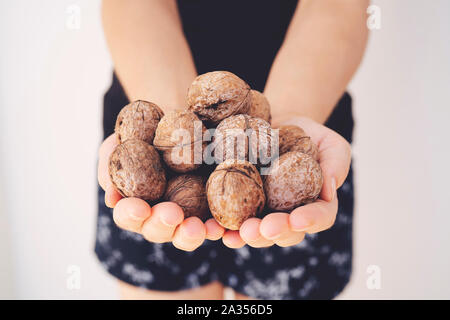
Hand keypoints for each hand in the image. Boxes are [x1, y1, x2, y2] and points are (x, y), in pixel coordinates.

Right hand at [98, 134, 224, 250]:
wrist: (181, 117)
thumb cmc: (144, 131)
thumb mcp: (120, 141)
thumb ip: (111, 165)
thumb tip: (112, 197)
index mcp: (136, 203)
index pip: (129, 215)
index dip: (132, 214)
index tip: (139, 208)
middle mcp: (161, 214)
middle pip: (159, 230)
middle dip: (163, 225)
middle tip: (172, 214)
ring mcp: (189, 213)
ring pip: (187, 233)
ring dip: (191, 234)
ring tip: (197, 227)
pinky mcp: (213, 207)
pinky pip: (217, 222)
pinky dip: (219, 226)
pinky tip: (222, 224)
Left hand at [228, 116, 351, 248]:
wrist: (272, 123)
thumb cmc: (305, 132)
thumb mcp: (328, 140)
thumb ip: (336, 161)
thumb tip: (330, 188)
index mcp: (314, 202)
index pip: (319, 217)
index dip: (310, 220)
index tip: (298, 219)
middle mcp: (287, 213)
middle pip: (285, 232)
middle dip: (274, 233)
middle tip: (264, 228)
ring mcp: (261, 211)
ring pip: (257, 232)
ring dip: (247, 236)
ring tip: (237, 234)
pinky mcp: (237, 204)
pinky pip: (229, 220)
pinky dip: (221, 227)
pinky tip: (215, 228)